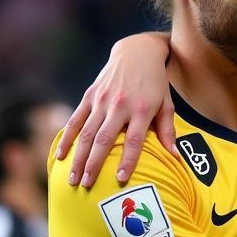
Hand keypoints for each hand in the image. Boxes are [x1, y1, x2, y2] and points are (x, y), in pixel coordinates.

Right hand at [56, 32, 175, 186]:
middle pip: (104, 139)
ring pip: (86, 132)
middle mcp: (119, 105)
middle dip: (94, 164)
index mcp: (141, 109)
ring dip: (78, 157)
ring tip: (73, 178)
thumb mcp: (167, 104)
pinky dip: (67, 138)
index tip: (121, 179)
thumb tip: (175, 157)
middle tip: (87, 185)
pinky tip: (60, 156)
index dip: (128, 160)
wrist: (137, 52)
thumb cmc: (156, 83)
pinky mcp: (90, 95)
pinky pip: (76, 119)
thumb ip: (168, 130)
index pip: (134, 140)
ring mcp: (102, 100)